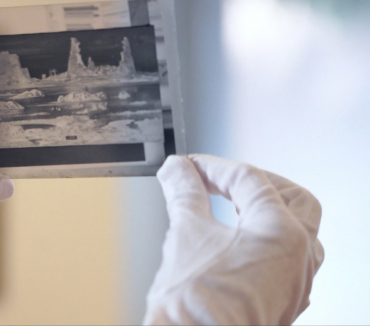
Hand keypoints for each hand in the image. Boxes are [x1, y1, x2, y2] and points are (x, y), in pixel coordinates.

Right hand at [145, 154, 323, 324]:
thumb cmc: (197, 307)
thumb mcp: (185, 233)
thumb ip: (183, 193)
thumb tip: (177, 171)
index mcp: (282, 234)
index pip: (249, 180)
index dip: (212, 167)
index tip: (188, 167)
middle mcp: (298, 258)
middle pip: (292, 199)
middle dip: (255, 183)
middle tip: (221, 179)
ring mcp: (294, 283)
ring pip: (296, 232)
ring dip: (264, 213)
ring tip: (231, 208)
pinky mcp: (281, 302)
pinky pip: (284, 260)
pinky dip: (263, 242)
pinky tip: (237, 244)